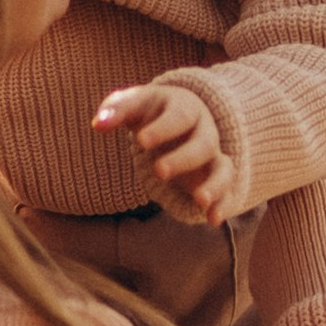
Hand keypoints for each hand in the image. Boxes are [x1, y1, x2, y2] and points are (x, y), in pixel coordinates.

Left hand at [94, 79, 235, 225]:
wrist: (175, 120)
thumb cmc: (149, 113)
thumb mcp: (132, 105)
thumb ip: (115, 112)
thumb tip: (98, 124)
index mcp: (185, 108)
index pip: (179, 116)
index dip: (163, 128)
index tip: (141, 141)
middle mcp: (203, 132)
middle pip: (203, 144)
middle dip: (183, 159)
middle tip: (158, 171)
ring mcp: (212, 156)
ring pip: (222, 168)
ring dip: (214, 185)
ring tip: (200, 200)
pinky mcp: (214, 179)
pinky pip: (227, 190)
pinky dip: (223, 205)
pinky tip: (212, 220)